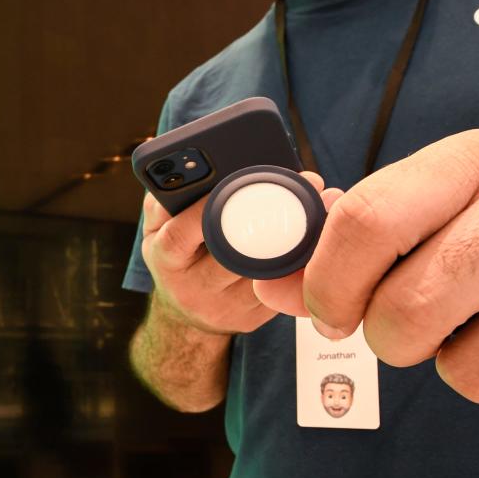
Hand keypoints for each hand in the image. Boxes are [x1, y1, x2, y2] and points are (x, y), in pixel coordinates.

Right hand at [141, 172, 335, 335]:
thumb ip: (165, 196)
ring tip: (322, 202)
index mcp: (166, 261)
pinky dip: (301, 259)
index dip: (204, 209)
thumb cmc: (176, 259)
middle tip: (306, 185)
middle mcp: (193, 289)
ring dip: (298, 237)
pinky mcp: (253, 319)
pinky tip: (319, 234)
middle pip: (234, 254)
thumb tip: (177, 158)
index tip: (232, 182)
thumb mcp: (156, 229)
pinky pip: (281, 287)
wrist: (186, 314)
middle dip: (270, 221)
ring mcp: (225, 308)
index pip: (180, 235)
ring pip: (267, 271)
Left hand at [254, 130, 478, 430]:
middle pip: (407, 312)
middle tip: (421, 323)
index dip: (325, 285)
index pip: (366, 223)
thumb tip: (266, 285)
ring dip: (466, 367)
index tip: (329, 312)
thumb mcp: (444, 203)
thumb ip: (352, 243)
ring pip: (471, 375)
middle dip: (392, 337)